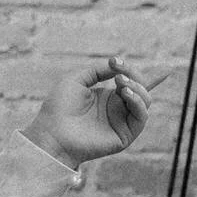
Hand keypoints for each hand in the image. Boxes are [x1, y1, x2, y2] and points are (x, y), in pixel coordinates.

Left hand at [23, 56, 150, 165]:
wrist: (52, 133)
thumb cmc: (59, 108)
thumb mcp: (77, 80)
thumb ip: (98, 70)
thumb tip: (118, 65)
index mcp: (106, 98)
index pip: (131, 84)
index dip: (145, 74)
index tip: (121, 61)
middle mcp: (117, 110)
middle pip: (141, 89)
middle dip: (134, 75)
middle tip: (119, 71)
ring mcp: (122, 123)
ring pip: (145, 101)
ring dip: (137, 87)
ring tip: (120, 82)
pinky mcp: (125, 136)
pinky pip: (141, 117)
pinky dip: (137, 102)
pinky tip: (126, 94)